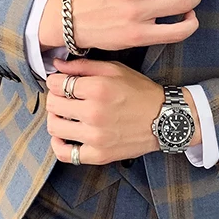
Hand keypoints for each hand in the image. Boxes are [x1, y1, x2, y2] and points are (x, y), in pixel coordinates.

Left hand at [45, 57, 200, 164]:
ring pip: (54, 127)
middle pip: (53, 104)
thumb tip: (57, 64)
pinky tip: (64, 136)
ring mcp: (96, 136)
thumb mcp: (115, 69)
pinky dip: (59, 145)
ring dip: (55, 118)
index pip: (56, 84)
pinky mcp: (99, 154)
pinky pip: (65, 154)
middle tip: (64, 97)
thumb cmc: (141, 92)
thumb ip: (84, 65)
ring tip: (65, 115)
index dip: (55, 81)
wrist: (165, 119)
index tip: (61, 82)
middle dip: (55, 97)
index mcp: (98, 88)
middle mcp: (94, 113)